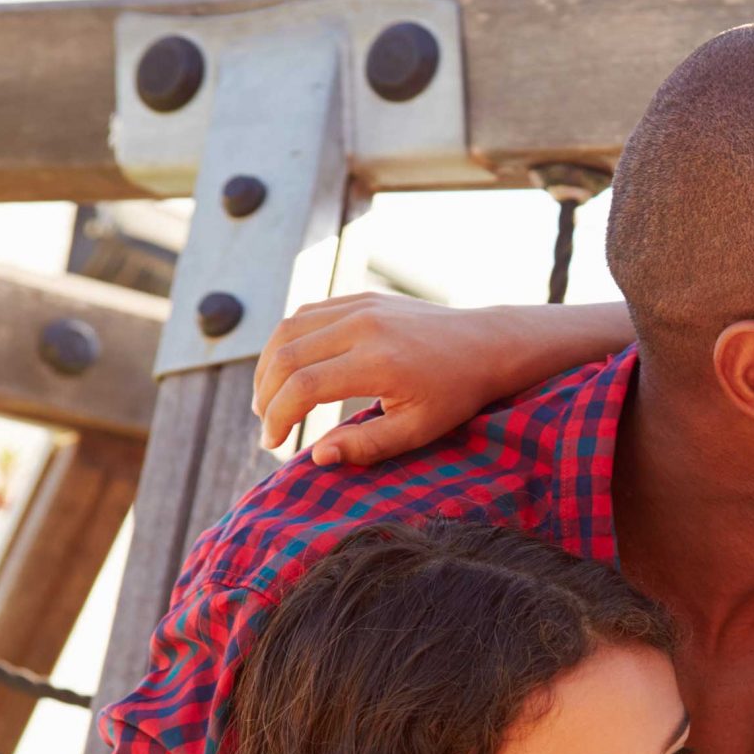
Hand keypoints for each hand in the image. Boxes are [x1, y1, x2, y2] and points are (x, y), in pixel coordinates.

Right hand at [252, 295, 523, 466]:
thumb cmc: (456, 394)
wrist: (488, 344)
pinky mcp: (362, 298)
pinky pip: (307, 314)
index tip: (272, 443)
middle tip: (266, 425)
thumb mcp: (419, 430)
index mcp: (377, 362)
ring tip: (269, 400)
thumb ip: (367, 445)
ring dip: (269, 366)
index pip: (303, 387)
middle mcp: (362, 326)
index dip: (278, 417)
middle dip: (266, 395)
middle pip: (286, 356)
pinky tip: (288, 369)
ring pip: (288, 328)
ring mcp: (360, 306)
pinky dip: (287, 341)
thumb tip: (317, 456)